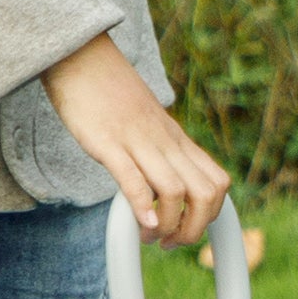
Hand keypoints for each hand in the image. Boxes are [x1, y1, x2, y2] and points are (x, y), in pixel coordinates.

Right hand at [41, 32, 230, 246]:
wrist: (80, 55)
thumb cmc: (110, 96)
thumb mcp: (148, 127)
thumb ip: (160, 155)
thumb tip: (164, 191)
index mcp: (177, 141)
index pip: (217, 184)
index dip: (210, 216)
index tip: (187, 230)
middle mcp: (165, 143)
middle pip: (204, 194)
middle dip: (194, 229)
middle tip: (171, 243)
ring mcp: (138, 141)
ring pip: (176, 191)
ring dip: (169, 225)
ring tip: (151, 237)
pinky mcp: (108, 142)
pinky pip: (135, 178)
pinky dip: (144, 207)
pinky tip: (143, 223)